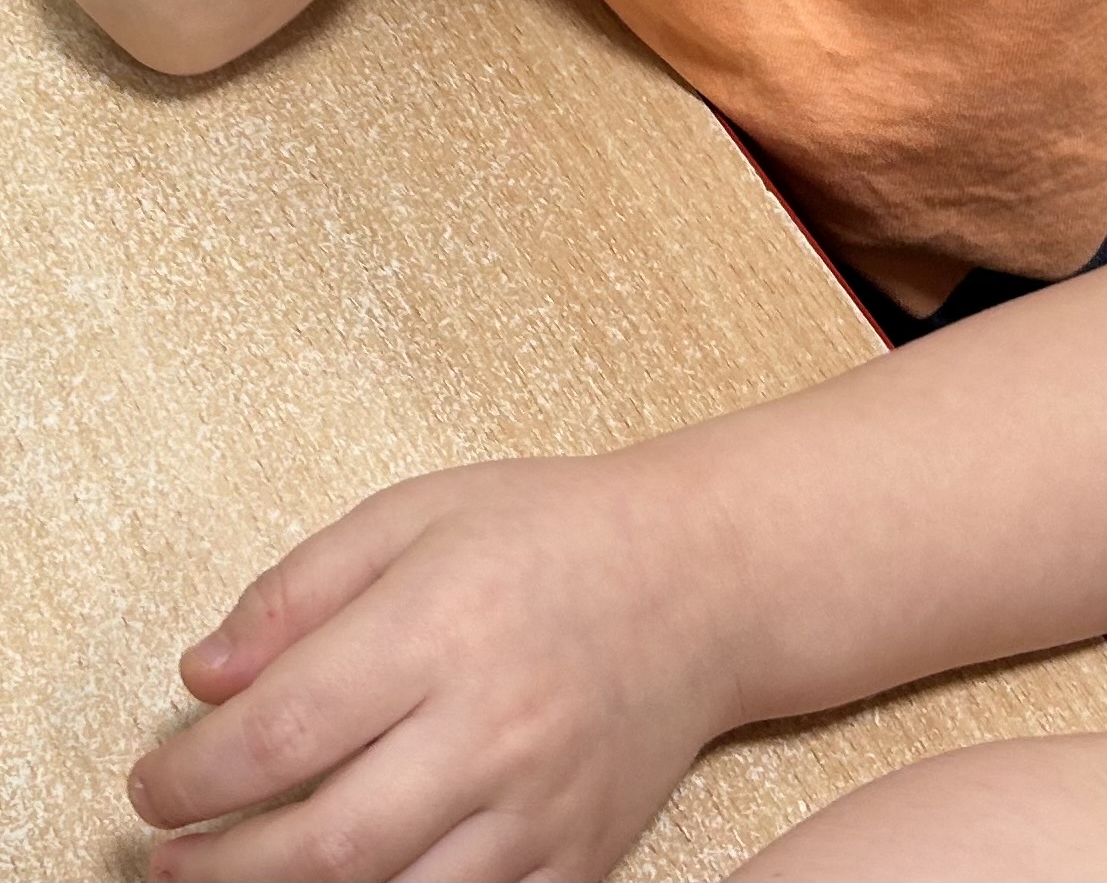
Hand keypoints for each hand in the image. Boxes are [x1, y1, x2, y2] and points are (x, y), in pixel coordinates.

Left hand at [129, 452, 735, 882]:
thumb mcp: (414, 514)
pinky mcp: (578, 858)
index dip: (194, 776)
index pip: (285, 728)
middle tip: (168, 862)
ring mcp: (540, 805)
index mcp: (443, 623)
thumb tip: (202, 677)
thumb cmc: (547, 534)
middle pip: (327, 844)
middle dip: (222, 870)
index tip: (151, 785)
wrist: (700, 580)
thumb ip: (300, 591)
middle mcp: (493, 724)